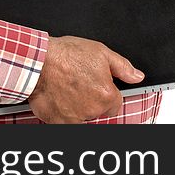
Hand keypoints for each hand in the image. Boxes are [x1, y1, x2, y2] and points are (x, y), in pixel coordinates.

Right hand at [27, 35, 143, 122]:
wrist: (38, 62)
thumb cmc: (66, 55)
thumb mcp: (101, 52)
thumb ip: (122, 67)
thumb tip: (136, 76)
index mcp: (106, 95)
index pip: (115, 103)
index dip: (106, 92)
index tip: (97, 85)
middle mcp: (92, 110)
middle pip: (98, 110)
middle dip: (92, 100)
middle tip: (80, 83)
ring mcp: (75, 118)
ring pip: (83, 117)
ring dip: (78, 107)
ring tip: (67, 88)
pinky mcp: (58, 122)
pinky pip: (65, 121)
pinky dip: (63, 112)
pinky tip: (59, 96)